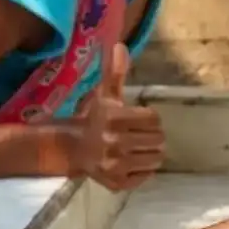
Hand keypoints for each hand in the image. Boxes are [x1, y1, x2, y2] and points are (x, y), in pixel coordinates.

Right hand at [71, 45, 163, 191]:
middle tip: (140, 134)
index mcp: (115, 119)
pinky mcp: (116, 183)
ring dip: (150, 153)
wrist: (71, 148)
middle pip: (158, 140)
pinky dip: (142, 170)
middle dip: (152, 136)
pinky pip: (144, 177)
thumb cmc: (93, 118)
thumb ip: (116, 72)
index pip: (154, 119)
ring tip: (138, 148)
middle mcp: (116, 143)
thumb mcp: (105, 95)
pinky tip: (132, 161)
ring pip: (155, 159)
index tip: (139, 119)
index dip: (149, 118)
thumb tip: (121, 45)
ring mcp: (116, 166)